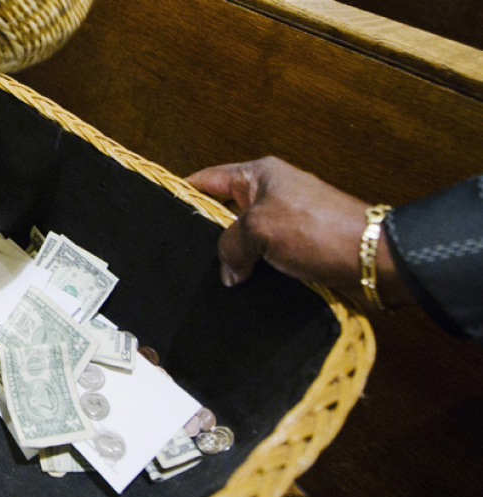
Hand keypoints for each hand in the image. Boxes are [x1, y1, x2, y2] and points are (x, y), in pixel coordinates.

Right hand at [185, 156, 412, 308]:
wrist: (369, 258)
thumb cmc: (316, 230)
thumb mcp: (259, 229)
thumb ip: (230, 245)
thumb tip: (229, 271)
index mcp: (258, 175)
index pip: (206, 180)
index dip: (182, 195)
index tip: (159, 217)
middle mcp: (269, 194)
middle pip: (221, 212)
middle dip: (205, 235)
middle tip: (180, 258)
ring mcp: (283, 222)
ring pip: (242, 240)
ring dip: (231, 258)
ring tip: (207, 277)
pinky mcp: (296, 249)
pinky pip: (262, 259)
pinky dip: (250, 271)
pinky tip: (236, 289)